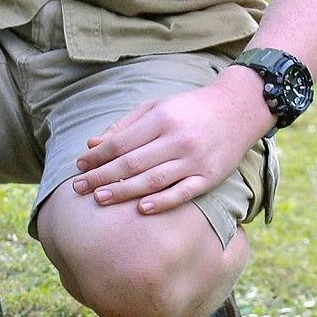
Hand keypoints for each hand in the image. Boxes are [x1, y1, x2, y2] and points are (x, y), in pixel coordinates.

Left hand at [71, 71, 275, 215]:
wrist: (238, 109)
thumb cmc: (189, 108)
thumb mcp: (155, 107)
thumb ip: (124, 126)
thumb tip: (92, 145)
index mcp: (161, 120)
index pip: (121, 143)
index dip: (97, 157)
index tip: (79, 165)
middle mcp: (177, 140)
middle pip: (132, 164)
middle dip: (101, 177)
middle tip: (78, 188)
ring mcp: (195, 160)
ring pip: (153, 180)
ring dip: (123, 191)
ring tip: (99, 199)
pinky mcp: (210, 177)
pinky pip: (183, 193)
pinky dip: (162, 202)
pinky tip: (141, 209)